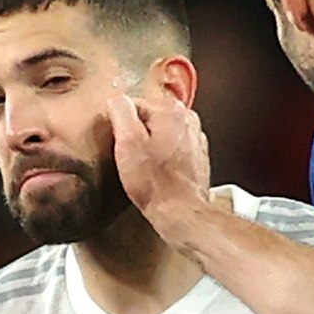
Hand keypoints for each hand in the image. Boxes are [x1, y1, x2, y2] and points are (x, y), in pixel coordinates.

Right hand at [107, 85, 214, 234]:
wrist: (181, 213)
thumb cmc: (156, 184)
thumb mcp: (127, 143)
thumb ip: (120, 112)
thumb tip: (116, 100)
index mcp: (170, 110)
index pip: (133, 105)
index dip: (120, 126)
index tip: (119, 145)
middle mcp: (187, 119)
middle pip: (148, 119)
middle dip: (136, 137)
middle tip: (131, 159)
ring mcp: (195, 138)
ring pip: (161, 135)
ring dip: (150, 148)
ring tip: (144, 169)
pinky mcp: (197, 157)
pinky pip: (172, 150)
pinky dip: (163, 160)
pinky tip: (156, 175)